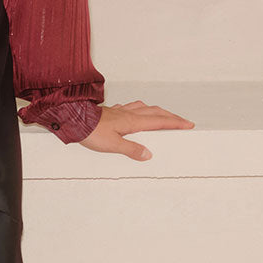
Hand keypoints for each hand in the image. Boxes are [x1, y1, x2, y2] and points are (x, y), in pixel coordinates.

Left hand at [79, 101, 194, 160]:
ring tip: (164, 115)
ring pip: (145, 108)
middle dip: (171, 117)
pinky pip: (132, 107)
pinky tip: (137, 111)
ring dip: (157, 111)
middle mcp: (128, 114)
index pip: (159, 122)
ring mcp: (120, 111)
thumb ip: (131, 149)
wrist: (74, 120)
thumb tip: (148, 154)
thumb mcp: (112, 145)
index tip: (188, 124)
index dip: (175, 123)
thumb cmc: (90, 131)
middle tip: (182, 121)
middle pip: (155, 112)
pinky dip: (141, 109)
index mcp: (132, 122)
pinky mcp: (112, 112)